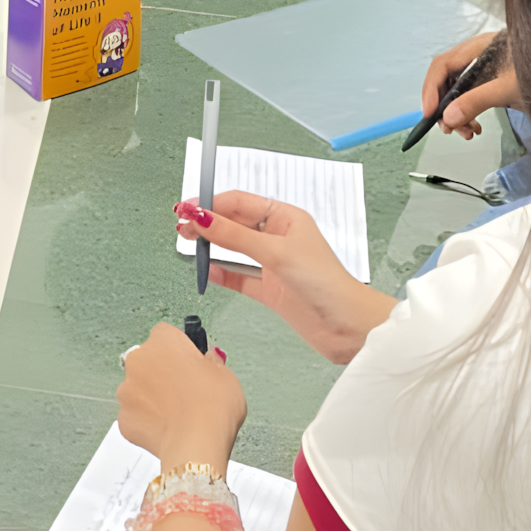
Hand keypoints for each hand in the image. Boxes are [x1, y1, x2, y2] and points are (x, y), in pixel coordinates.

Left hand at [117, 321, 246, 471]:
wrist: (196, 446)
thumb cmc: (212, 408)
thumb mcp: (225, 376)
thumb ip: (212, 362)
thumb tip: (209, 360)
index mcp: (163, 343)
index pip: (166, 334)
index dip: (180, 348)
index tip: (190, 360)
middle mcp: (139, 362)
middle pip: (150, 361)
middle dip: (164, 372)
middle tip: (186, 389)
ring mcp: (127, 391)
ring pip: (140, 388)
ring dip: (153, 396)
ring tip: (178, 413)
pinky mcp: (124, 418)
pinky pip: (136, 414)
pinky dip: (148, 420)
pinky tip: (168, 428)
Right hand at [175, 191, 396, 364]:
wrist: (348, 327)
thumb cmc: (327, 283)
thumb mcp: (276, 252)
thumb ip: (235, 236)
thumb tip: (202, 217)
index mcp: (286, 218)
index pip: (241, 203)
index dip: (212, 203)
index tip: (188, 208)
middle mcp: (279, 238)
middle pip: (235, 224)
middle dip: (208, 222)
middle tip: (182, 225)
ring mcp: (274, 265)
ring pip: (234, 250)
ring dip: (212, 246)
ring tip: (188, 242)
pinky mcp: (271, 290)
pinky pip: (239, 277)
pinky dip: (221, 273)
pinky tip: (206, 269)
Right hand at [420, 31, 517, 139]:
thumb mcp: (509, 89)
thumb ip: (476, 101)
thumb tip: (448, 118)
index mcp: (481, 47)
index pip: (443, 64)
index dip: (432, 89)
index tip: (430, 113)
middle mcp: (481, 54)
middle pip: (448, 78)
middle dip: (444, 105)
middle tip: (448, 129)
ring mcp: (488, 68)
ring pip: (459, 90)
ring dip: (457, 113)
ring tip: (466, 133)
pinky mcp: (496, 82)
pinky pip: (472, 96)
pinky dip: (469, 113)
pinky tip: (475, 127)